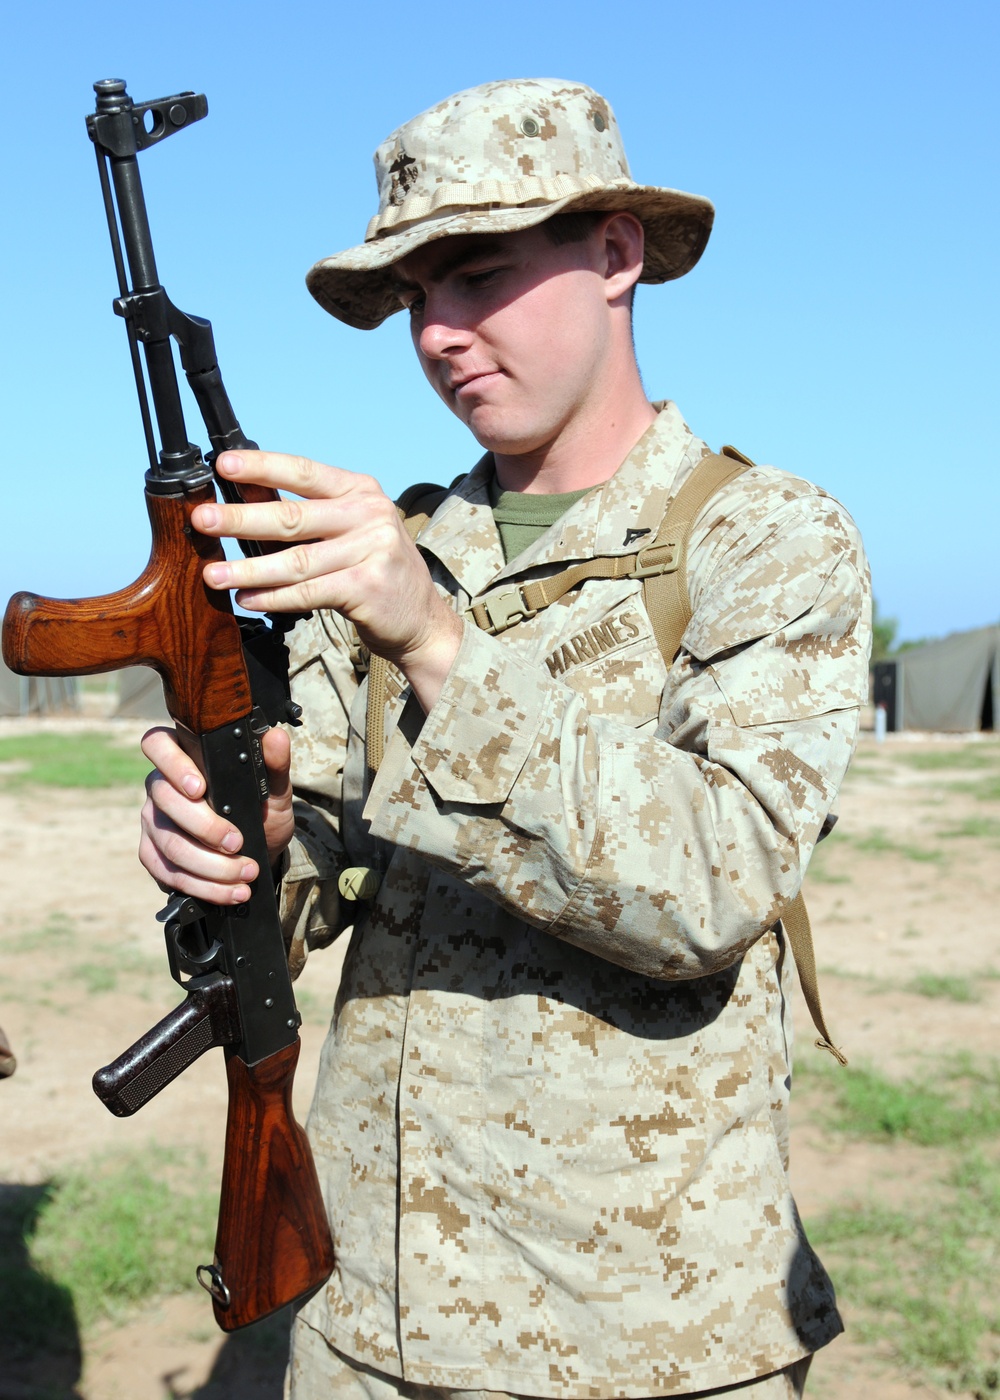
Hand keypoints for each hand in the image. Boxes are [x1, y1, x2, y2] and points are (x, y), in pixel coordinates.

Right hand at [139, 724, 293, 904]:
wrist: (260, 851)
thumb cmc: (260, 810)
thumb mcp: (274, 789)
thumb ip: (275, 764)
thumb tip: (276, 738)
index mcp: (183, 758)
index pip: (158, 746)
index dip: (173, 765)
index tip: (200, 788)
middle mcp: (160, 786)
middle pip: (165, 801)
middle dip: (205, 827)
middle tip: (238, 843)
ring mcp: (153, 821)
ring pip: (169, 843)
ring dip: (210, 865)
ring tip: (245, 873)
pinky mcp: (152, 854)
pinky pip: (167, 872)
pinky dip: (203, 887)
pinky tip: (231, 892)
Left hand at [191, 451, 462, 712]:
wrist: (422, 619)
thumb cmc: (375, 570)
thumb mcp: (353, 529)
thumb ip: (311, 516)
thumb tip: (244, 506)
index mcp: (361, 490)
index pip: (303, 472)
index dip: (262, 467)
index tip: (223, 465)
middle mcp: (369, 515)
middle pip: (293, 516)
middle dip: (241, 519)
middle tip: (202, 520)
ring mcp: (372, 550)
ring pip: (296, 560)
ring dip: (248, 568)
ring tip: (213, 573)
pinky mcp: (367, 587)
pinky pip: (308, 592)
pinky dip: (274, 597)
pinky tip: (247, 599)